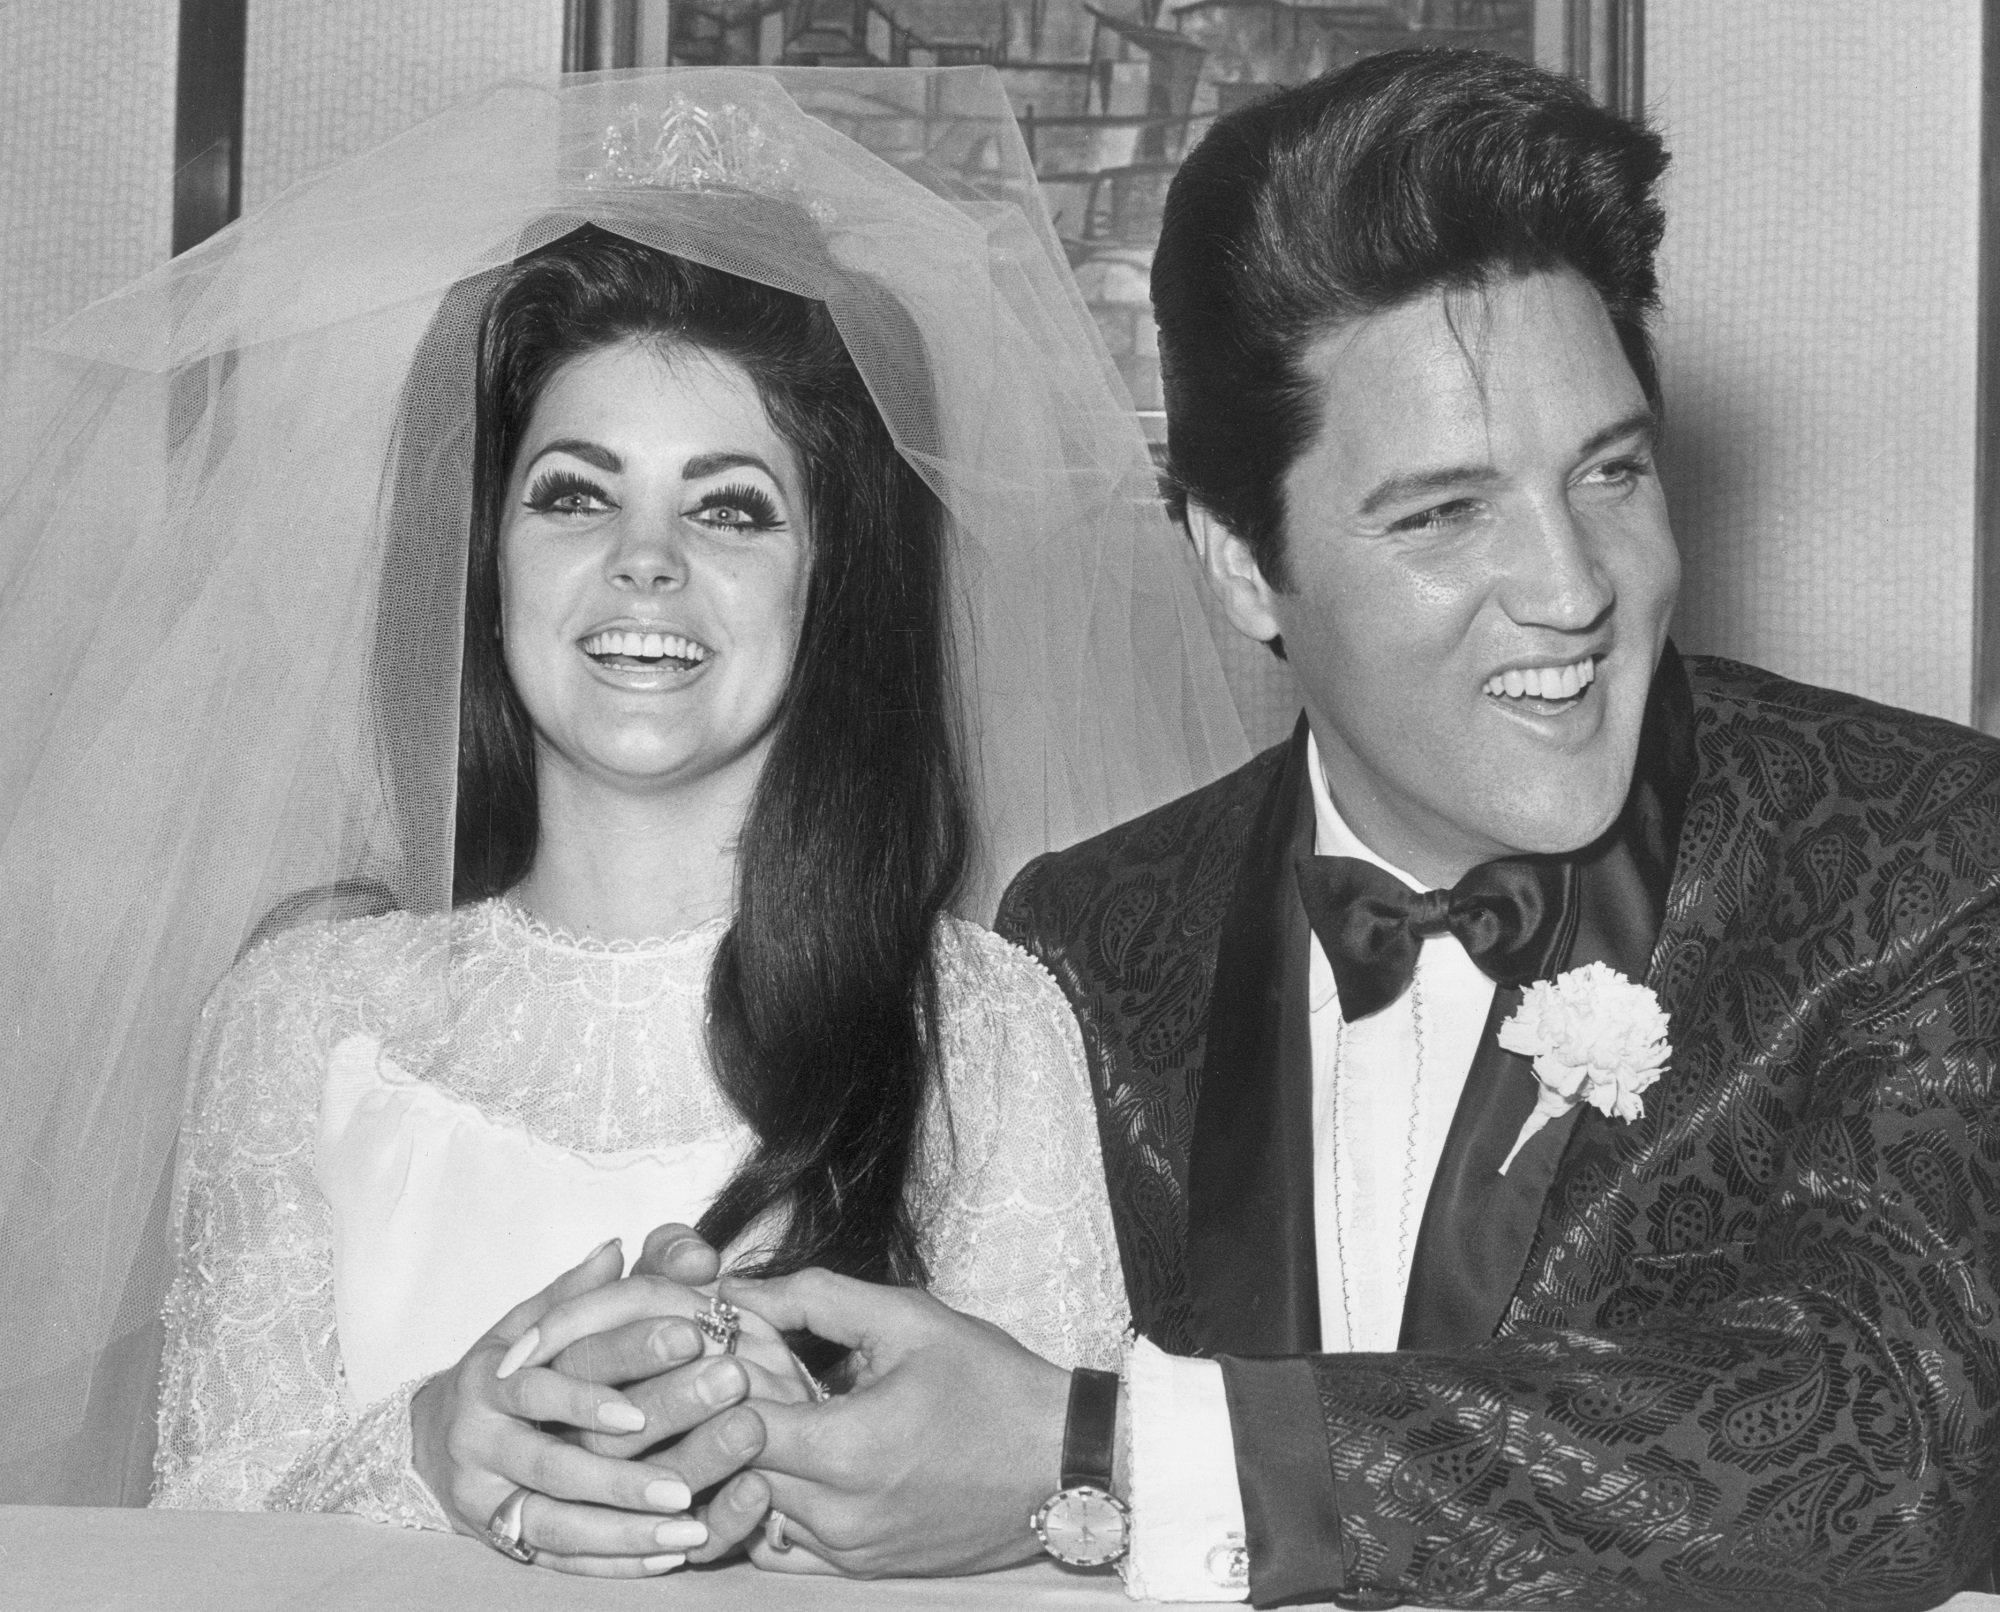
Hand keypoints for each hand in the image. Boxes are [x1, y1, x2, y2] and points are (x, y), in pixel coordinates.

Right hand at [408, 1238, 730, 1577]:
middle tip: (693, 1474)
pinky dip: (614, 1560)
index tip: (682, 1352)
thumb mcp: (528, 1323)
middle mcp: (481, 1442)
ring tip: (691, 1522)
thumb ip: (575, 1293)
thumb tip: (617, 1248)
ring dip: (624, 1527)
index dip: (612, 1370)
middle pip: (554, 1463)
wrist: (430, 1439)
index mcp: (494, 1378)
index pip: (553, 1377)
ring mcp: (484, 1499)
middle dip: (625, 1471)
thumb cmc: (505, 1372)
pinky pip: (557, 1560)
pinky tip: (669, 1554)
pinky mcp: (498, 1540)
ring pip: (556, 1522)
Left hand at [720, 1269, 1070, 1577]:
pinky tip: (801, 1460)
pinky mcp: (864, 1568)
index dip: (716, 1383)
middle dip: (725, 1422)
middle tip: (739, 1380)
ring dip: (750, 1464)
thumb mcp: (908, 1319)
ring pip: (755, 1509)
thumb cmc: (992, 1384)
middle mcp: (840, 1516)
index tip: (726, 1350)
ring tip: (773, 1416)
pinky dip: (778, 1503)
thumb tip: (738, 1291)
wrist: (1062, 1462)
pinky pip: (786, 1544)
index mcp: (847, 1450)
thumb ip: (814, 1298)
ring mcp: (850, 1551)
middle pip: (734, 1471)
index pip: (732, 1424)